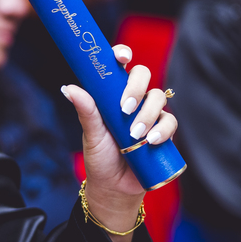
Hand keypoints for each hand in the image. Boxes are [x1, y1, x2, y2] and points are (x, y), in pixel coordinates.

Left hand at [61, 45, 176, 228]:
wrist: (114, 187)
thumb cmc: (100, 157)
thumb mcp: (91, 134)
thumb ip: (86, 111)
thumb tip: (69, 88)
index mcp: (112, 94)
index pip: (119, 67)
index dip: (122, 54)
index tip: (121, 57)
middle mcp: (133, 100)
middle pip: (143, 76)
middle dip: (136, 88)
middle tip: (124, 109)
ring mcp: (150, 114)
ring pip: (159, 98)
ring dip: (148, 114)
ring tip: (135, 134)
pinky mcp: (164, 131)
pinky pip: (171, 121)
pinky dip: (163, 129)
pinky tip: (151, 141)